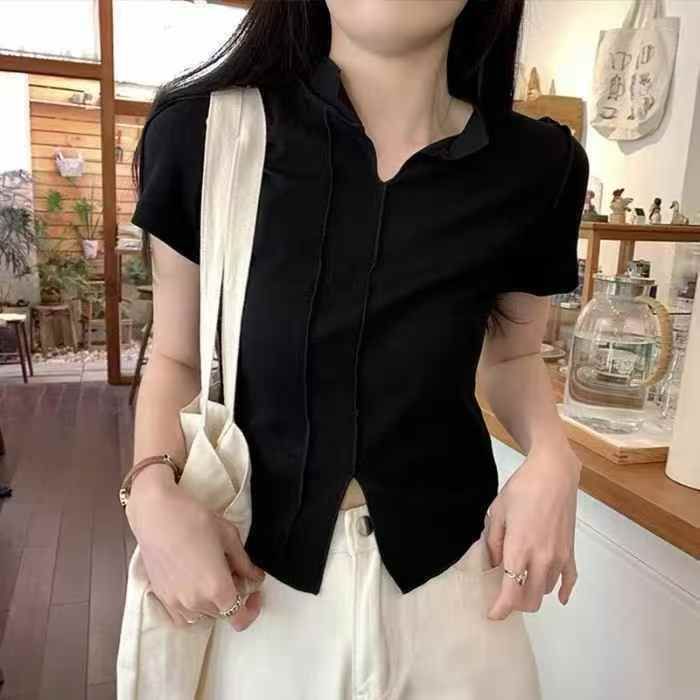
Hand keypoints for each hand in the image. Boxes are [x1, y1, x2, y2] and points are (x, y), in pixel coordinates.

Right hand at [125, 467, 264, 629]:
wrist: (157, 515)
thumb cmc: (194, 520)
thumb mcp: (229, 537)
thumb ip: (244, 563)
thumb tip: (255, 577)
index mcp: (217, 588)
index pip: (240, 617)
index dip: (252, 608)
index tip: (254, 593)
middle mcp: (197, 602)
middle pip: (223, 612)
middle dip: (233, 596)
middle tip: (232, 572)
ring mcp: (176, 603)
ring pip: (204, 614)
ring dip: (212, 602)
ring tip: (212, 575)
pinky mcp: (161, 597)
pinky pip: (182, 616)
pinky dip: (193, 608)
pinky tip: (195, 587)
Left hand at [483, 447, 580, 619]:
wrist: (554, 473)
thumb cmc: (521, 489)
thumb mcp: (497, 512)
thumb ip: (493, 542)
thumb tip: (493, 565)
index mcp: (519, 549)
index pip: (511, 592)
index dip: (501, 609)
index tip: (492, 614)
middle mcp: (542, 559)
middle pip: (531, 599)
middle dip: (516, 603)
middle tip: (503, 593)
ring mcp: (560, 557)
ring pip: (546, 591)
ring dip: (533, 592)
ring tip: (521, 579)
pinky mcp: (571, 551)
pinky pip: (570, 581)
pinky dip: (563, 591)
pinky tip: (559, 596)